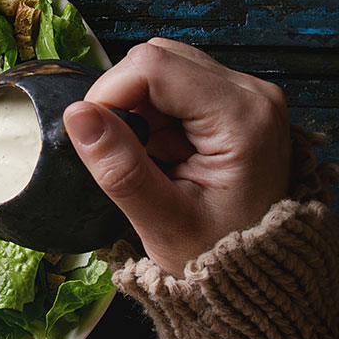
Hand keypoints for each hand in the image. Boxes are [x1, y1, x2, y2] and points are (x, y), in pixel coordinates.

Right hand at [64, 39, 290, 276]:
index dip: (109, 92)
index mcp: (243, 118)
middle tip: (125, 152)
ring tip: (150, 157)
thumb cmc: (219, 256)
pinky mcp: (236, 102)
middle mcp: (253, 94)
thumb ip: (119, 167)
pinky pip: (178, 85)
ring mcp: (248, 95)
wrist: (262, 280)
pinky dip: (156, 114)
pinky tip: (165, 153)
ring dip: (140, 107)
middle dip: (125, 99)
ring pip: (165, 67)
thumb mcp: (162, 221)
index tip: (93, 135)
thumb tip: (76, 114)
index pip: (153, 66)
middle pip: (159, 58)